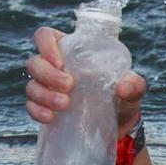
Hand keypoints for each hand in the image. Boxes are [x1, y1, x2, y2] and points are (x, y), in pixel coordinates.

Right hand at [25, 26, 146, 137]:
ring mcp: (47, 88)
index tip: (60, 62)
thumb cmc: (124, 98)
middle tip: (69, 87)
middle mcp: (54, 67)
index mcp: (71, 51)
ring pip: (31, 85)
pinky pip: (31, 107)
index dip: (46, 45)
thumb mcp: (134, 89)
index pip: (45, 36)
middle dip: (48, 74)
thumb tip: (123, 88)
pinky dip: (37, 111)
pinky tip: (50, 118)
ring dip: (44, 95)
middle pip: (35, 63)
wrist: (119, 127)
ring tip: (65, 105)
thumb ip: (134, 84)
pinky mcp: (45, 108)